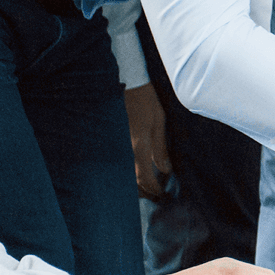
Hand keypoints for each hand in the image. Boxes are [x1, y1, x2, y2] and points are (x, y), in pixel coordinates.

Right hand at [124, 84, 170, 199]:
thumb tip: (165, 169)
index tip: (160, 194)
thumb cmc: (145, 98)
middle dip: (141, 190)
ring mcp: (113, 144)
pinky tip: (132, 169)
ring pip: (121, 172)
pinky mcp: (108, 139)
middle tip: (153, 194)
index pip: (144, 177)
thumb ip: (160, 147)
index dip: (152, 188)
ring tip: (144, 185)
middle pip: (129, 180)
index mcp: (138, 144)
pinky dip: (124, 170)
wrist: (124, 80)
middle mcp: (123, 148)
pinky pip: (116, 161)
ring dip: (132, 182)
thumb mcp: (159, 120)